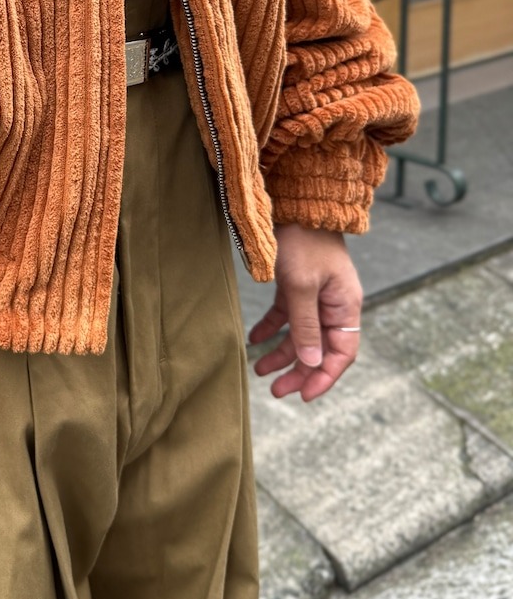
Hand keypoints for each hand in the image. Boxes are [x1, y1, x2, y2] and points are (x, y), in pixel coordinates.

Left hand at [248, 224, 361, 401]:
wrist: (295, 203)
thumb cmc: (302, 242)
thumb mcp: (301, 285)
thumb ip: (305, 324)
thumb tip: (312, 362)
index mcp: (345, 307)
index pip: (341, 354)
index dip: (323, 377)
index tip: (303, 395)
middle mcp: (333, 304)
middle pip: (318, 347)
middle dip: (298, 370)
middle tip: (276, 391)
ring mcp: (316, 294)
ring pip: (301, 333)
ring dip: (282, 352)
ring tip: (260, 371)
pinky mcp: (297, 284)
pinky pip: (287, 314)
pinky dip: (272, 328)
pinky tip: (254, 339)